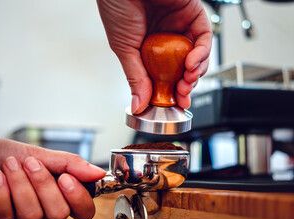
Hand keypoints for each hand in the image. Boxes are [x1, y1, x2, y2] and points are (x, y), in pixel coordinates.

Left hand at [0, 129, 105, 218]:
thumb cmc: (6, 153)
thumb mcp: (41, 153)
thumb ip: (70, 164)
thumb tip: (98, 172)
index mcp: (58, 193)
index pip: (83, 210)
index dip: (78, 198)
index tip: (65, 178)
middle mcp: (42, 209)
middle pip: (59, 214)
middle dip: (42, 184)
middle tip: (29, 164)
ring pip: (32, 215)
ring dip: (19, 184)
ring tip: (9, 166)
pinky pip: (6, 218)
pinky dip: (0, 193)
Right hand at [97, 0, 212, 112]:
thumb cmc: (116, 6)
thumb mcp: (124, 49)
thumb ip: (135, 77)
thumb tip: (138, 104)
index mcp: (148, 49)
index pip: (164, 76)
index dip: (170, 93)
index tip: (175, 105)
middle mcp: (165, 39)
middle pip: (183, 69)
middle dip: (185, 86)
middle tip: (181, 96)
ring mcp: (179, 27)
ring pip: (197, 57)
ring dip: (195, 73)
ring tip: (186, 82)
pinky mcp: (192, 14)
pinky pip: (204, 37)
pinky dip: (201, 53)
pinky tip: (191, 63)